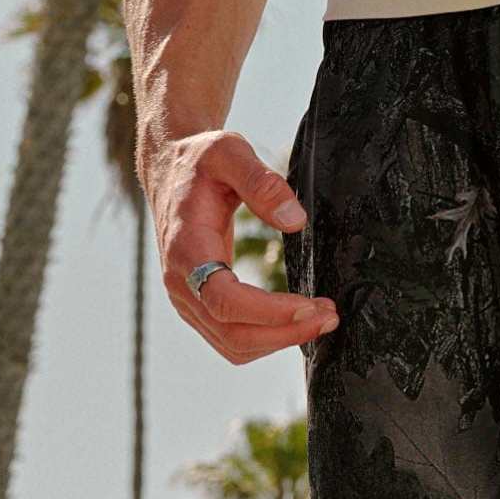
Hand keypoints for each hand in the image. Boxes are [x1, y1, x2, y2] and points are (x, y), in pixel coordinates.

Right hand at [141, 129, 338, 365]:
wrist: (170, 173)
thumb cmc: (199, 162)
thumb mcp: (228, 152)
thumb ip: (261, 182)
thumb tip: (296, 220)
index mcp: (186, 249)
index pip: (225, 301)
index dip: (269, 312)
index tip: (311, 305)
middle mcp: (181, 284)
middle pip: (234, 334)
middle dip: (286, 332)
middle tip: (330, 316)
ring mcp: (188, 301)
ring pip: (235, 346)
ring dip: (281, 340)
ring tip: (321, 319)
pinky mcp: (199, 308)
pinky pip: (233, 341)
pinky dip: (268, 340)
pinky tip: (296, 322)